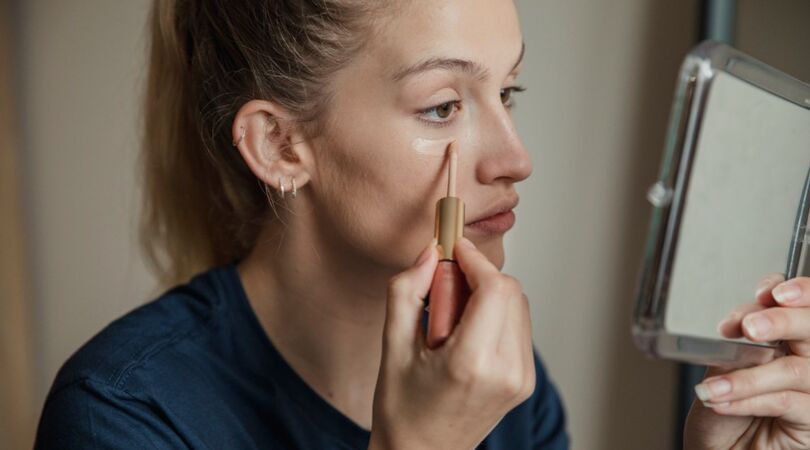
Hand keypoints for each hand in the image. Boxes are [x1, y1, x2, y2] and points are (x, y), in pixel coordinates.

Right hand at [368, 237, 534, 449]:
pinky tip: (465, 333)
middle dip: (478, 276)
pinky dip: (495, 315)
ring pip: (518, 305)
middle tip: (443, 290)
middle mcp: (506, 371)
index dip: (475, 259)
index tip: (453, 248)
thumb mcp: (391, 346)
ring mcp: (521, 378)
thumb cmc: (402, 408)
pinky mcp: (525, 381)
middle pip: (510, 292)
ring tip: (451, 320)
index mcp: (471, 363)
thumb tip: (428, 253)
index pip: (495, 288)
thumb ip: (406, 291)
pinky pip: (518, 326)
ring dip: (487, 295)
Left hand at [684, 274, 809, 448]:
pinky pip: (786, 401)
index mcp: (791, 340)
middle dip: (781, 321)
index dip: (798, 291)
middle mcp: (809, 362)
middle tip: (750, 328)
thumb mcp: (724, 366)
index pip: (806, 306)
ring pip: (795, 369)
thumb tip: (747, 320)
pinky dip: (748, 398)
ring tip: (714, 386)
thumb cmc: (722, 410)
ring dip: (748, 376)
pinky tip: (721, 401)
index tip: (768, 292)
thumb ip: (741, 341)